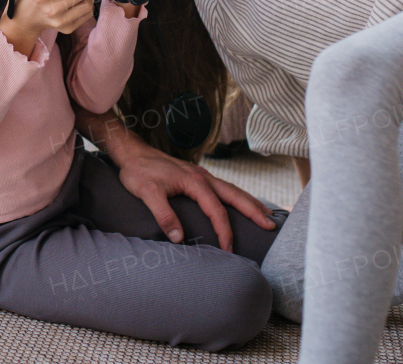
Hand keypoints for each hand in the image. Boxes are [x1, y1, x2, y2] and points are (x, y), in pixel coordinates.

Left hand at [115, 140, 274, 251]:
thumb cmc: (139, 172)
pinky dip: (237, 196)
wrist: (132, 152)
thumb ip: (164, 214)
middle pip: (235, 195)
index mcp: (194, 181)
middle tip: (270, 226)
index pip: (216, 210)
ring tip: (265, 215)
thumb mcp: (147, 193)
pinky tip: (239, 203)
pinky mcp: (197, 176)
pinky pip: (223, 187)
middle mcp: (203, 176)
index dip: (224, 231)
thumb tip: (179, 239)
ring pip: (232, 189)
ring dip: (249, 202)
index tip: (228, 249)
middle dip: (254, 211)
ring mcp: (202, 175)